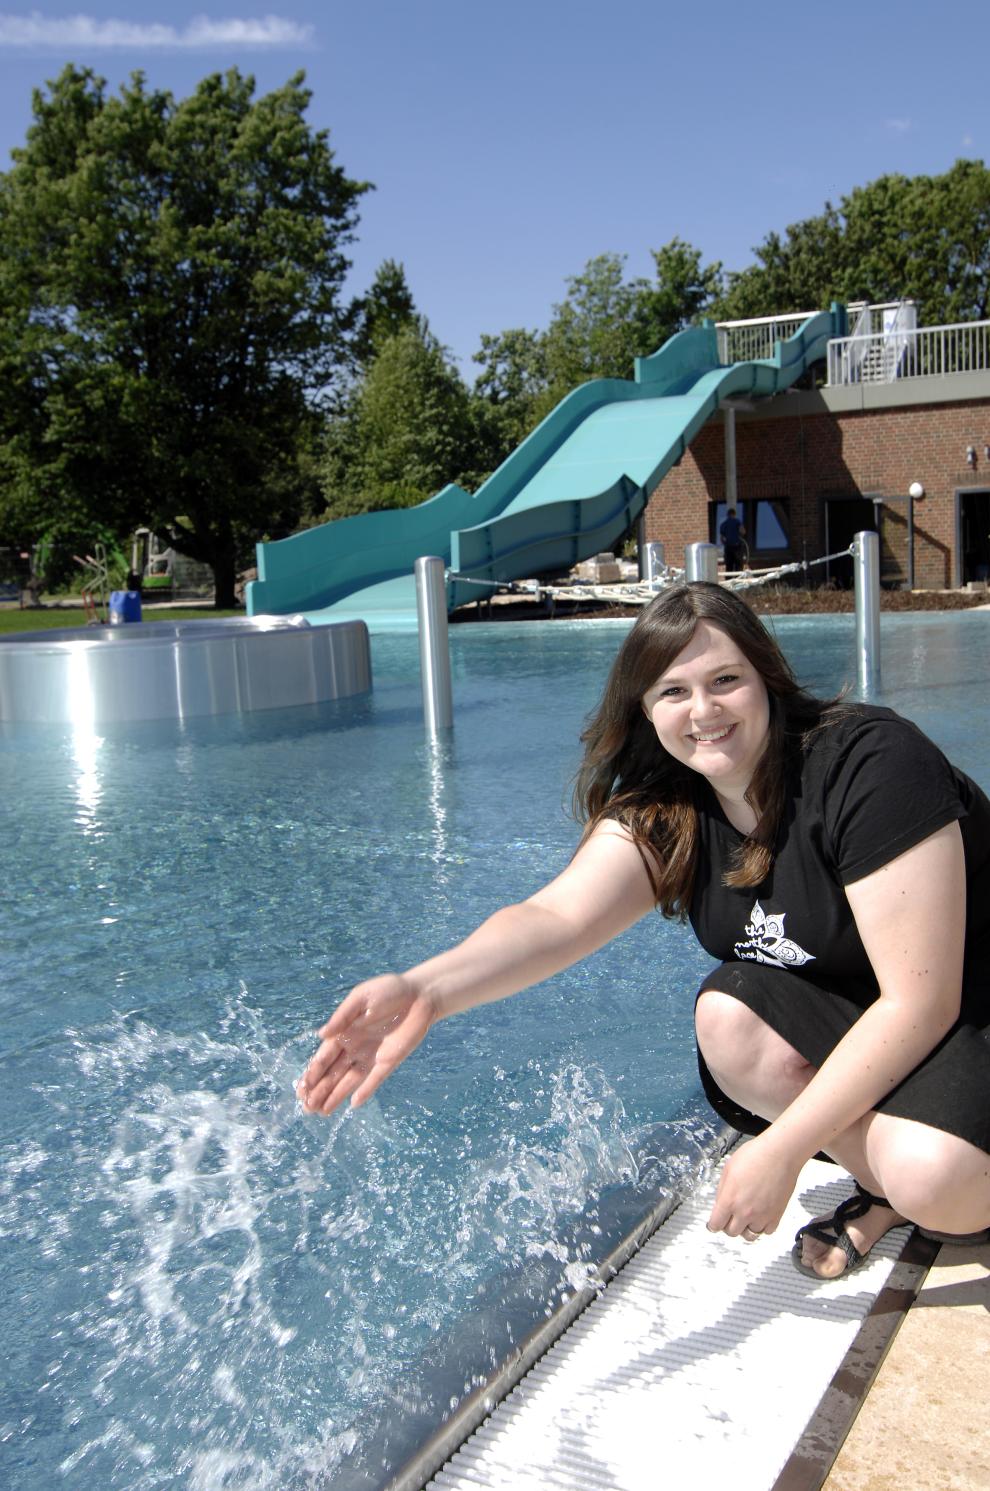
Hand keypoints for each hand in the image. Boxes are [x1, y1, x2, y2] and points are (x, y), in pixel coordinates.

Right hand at [296, 973, 436, 1115]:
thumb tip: (321, 1035)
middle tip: (306, 1108)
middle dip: (319, 1090)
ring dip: (335, 1096)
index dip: (312, 1073)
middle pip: (332, 1073)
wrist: (420, 994)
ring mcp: (371, 1056)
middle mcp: (354, 1047)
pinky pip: (374, 1080)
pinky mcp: (389, 1062)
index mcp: (344, 1032)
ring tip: (320, 1112)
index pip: (324, 1057)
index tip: (301, 1089)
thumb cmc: (388, 990)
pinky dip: (364, 1092)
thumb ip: (342, 1017)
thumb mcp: (361, 998)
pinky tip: (353, 1104)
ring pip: (349, 1081)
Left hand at [706, 1133, 802, 1239]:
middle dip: (728, 1225)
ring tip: (746, 1217)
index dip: (713, 1224)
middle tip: (730, 1217)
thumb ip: (723, 1191)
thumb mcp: (728, 1169)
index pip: (716, 1224)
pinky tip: (760, 1216)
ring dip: (745, 1228)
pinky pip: (766, 1231)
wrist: (780, 1153)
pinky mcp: (777, 1216)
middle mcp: (745, 1212)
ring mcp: (762, 1216)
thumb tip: (721, 1204)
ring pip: (749, 1235)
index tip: (715, 1223)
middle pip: (731, 1232)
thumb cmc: (755, 1155)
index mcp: (729, 1200)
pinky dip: (762, 1227)